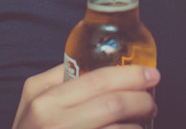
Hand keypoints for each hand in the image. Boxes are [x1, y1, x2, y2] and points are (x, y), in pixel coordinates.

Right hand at [12, 64, 158, 128]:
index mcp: (42, 95)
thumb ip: (59, 80)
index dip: (130, 76)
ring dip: (138, 124)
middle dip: (141, 99)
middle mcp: (51, 117)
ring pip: (119, 128)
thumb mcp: (33, 102)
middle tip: (152, 100)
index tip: (149, 75)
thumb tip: (98, 64)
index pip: (98, 78)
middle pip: (113, 103)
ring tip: (144, 120)